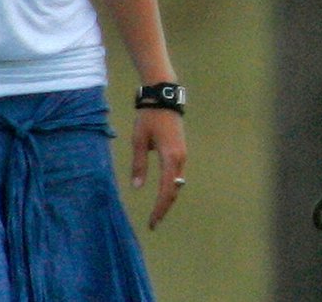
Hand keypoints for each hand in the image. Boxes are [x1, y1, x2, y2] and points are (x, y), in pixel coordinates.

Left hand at [130, 109, 186, 229]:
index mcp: (170, 158)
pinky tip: (162, 194)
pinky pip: (177, 174)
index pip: (166, 191)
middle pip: (174, 190)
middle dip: (164, 207)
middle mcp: (180, 159)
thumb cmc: (149, 117)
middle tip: (154, 222)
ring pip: (177, 183)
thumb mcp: (139, 141)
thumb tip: (138, 187)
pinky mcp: (181, 150)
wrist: (164, 98)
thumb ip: (139, 165)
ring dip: (168, 198)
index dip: (159, 209)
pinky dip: (171, 187)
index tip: (152, 223)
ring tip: (157, 211)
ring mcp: (182, 154)